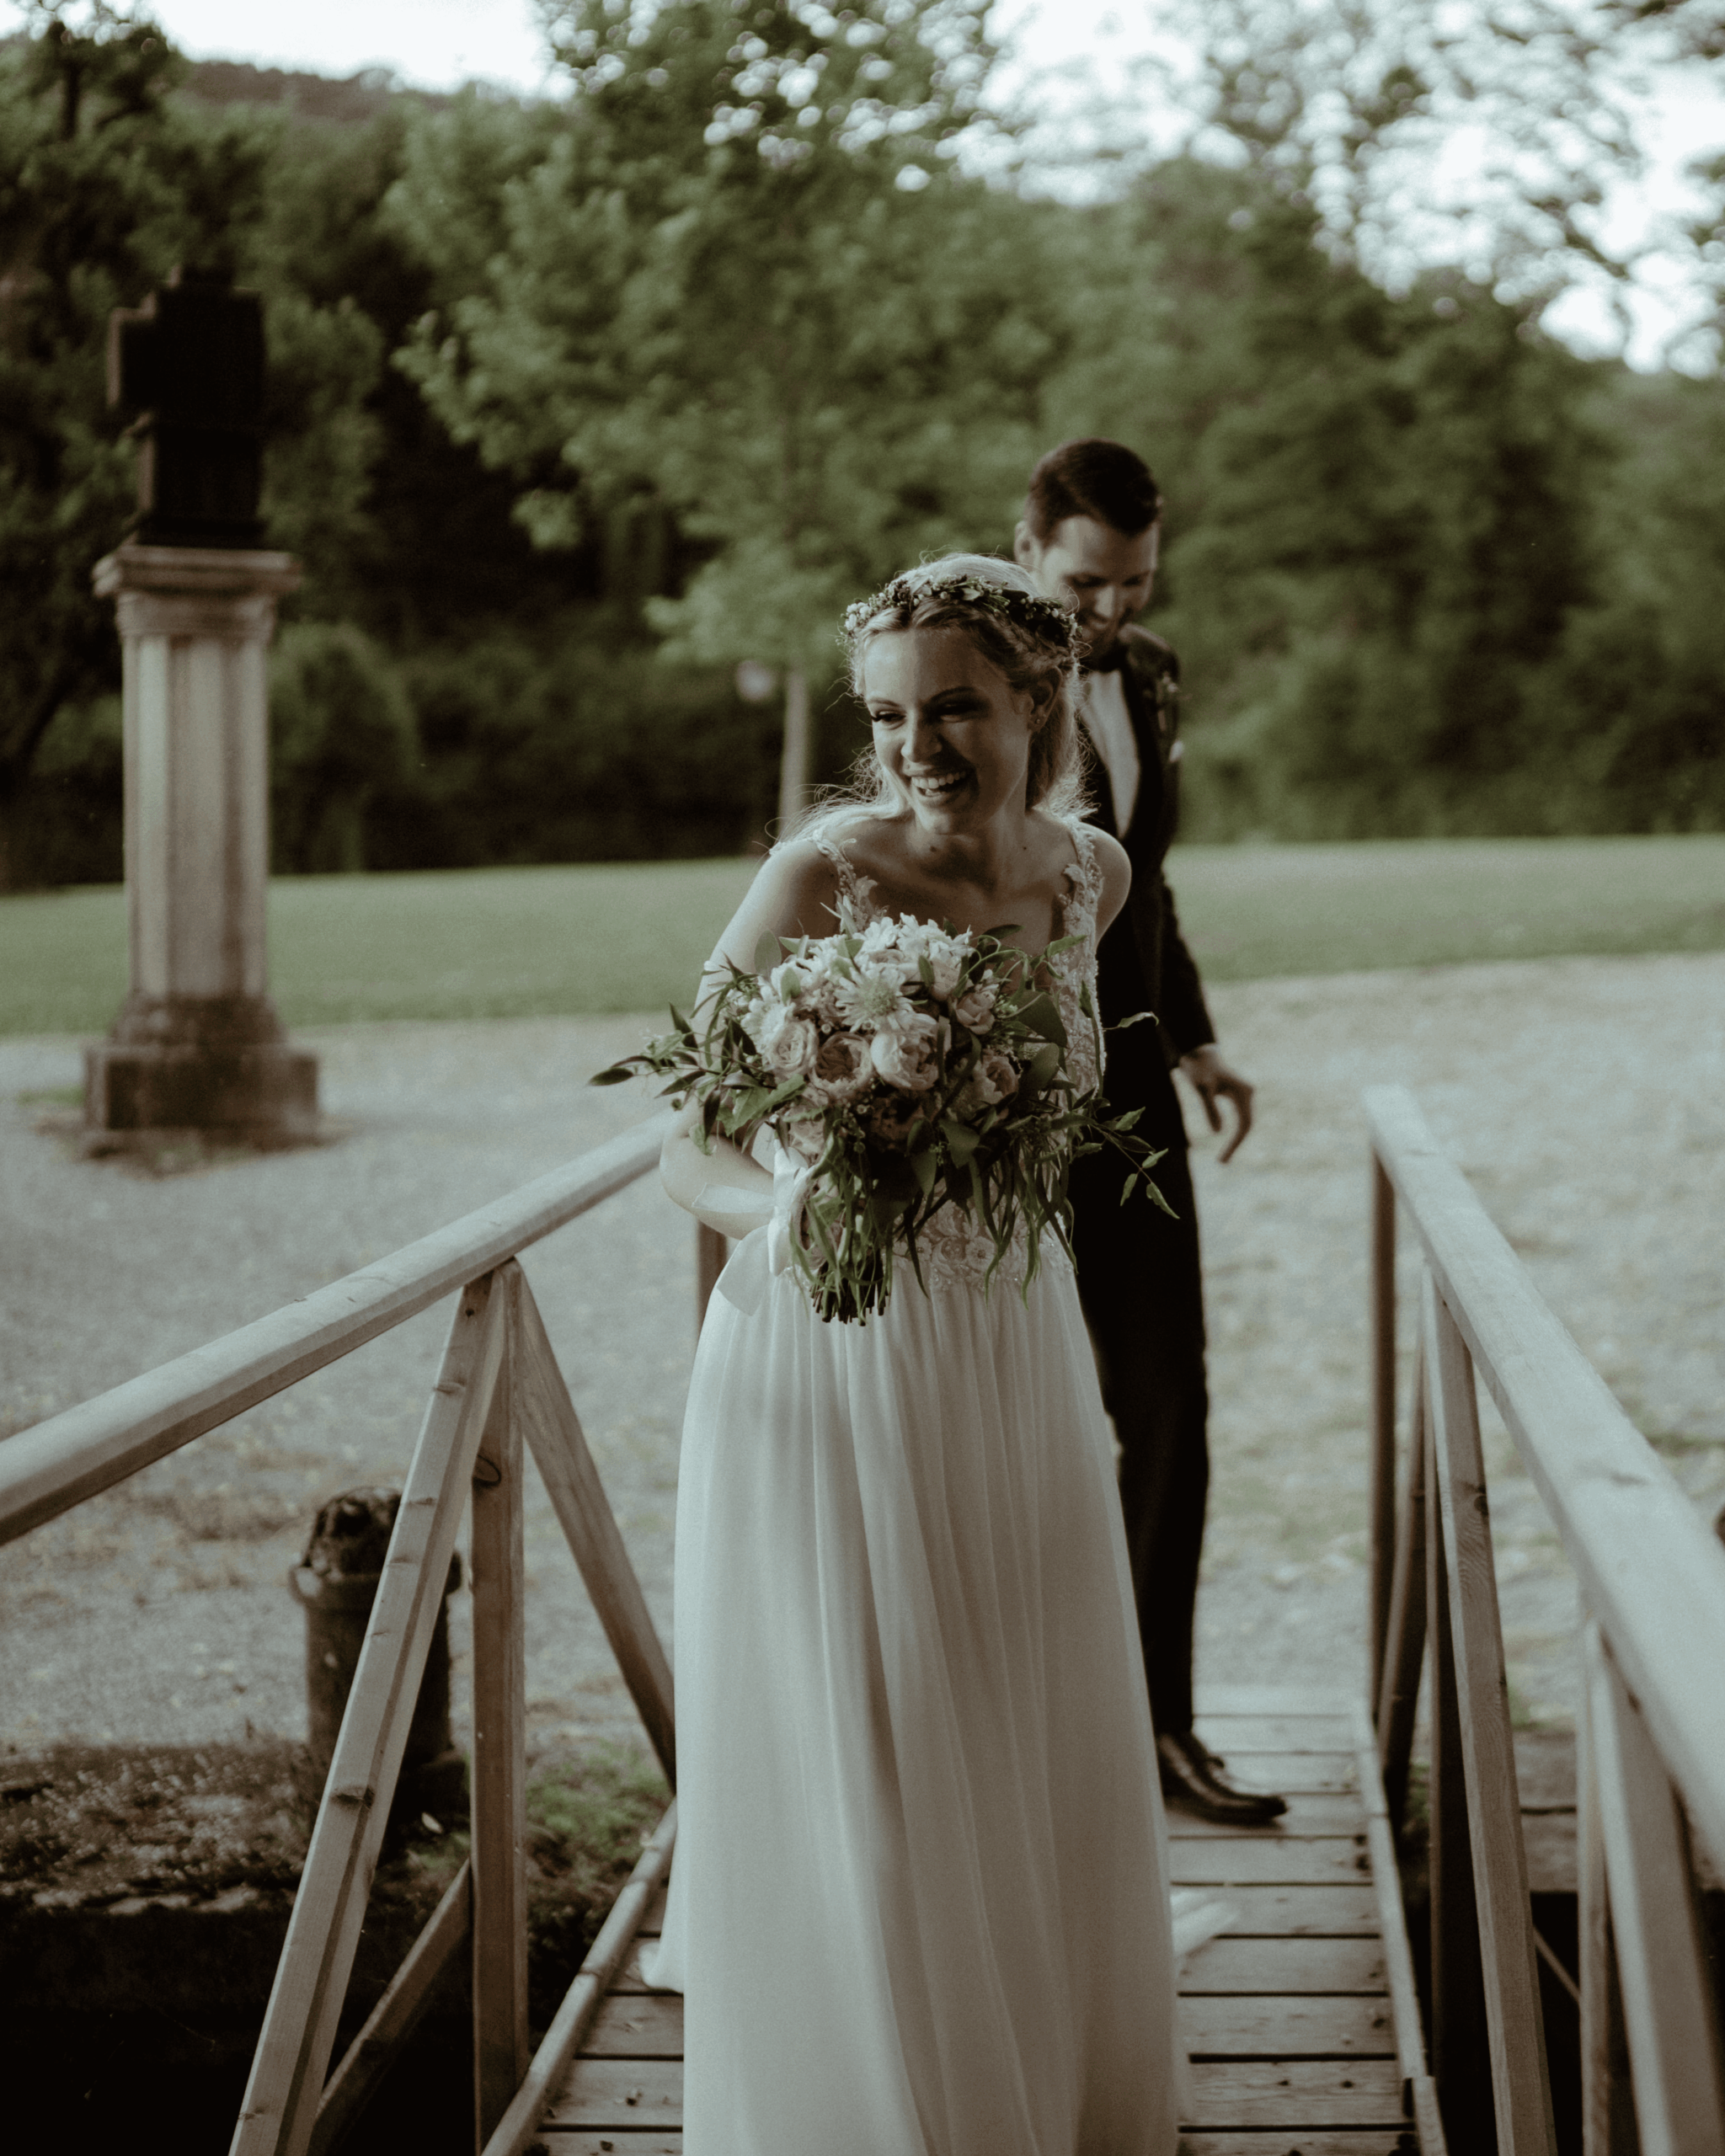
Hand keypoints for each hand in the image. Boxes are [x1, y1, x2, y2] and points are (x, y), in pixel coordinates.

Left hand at [1178, 1045, 1253, 1163]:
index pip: (1244, 1125)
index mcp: (1244, 1092)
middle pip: (1247, 1125)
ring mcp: (1243, 1094)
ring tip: (1223, 1158)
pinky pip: (1239, 1117)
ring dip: (1236, 1139)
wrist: (1197, 1051)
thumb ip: (1210, 1109)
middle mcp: (1248, 1093)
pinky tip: (1225, 1141)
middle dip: (1236, 1144)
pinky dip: (1233, 1131)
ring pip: (1244, 1122)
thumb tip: (1217, 1133)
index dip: (1235, 1144)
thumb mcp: (1201, 1090)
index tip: (1221, 1159)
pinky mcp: (1236, 1095)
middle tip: (1221, 1163)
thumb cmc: (1198, 1068)